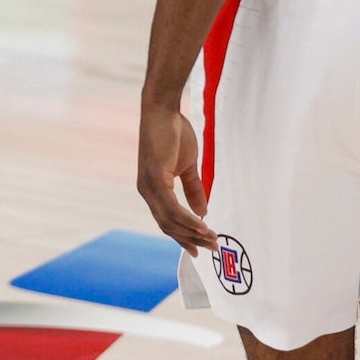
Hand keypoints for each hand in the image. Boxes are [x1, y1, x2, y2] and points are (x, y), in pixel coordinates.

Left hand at [136, 101, 215, 252]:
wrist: (163, 111)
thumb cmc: (174, 134)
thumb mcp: (187, 167)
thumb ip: (193, 189)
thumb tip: (203, 211)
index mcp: (153, 190)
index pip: (167, 221)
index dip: (183, 236)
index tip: (200, 249)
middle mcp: (147, 192)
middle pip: (168, 226)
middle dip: (191, 240)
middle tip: (211, 249)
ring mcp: (149, 187)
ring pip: (170, 220)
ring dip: (192, 232)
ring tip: (212, 239)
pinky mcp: (155, 179)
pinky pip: (172, 207)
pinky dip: (188, 219)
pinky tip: (203, 225)